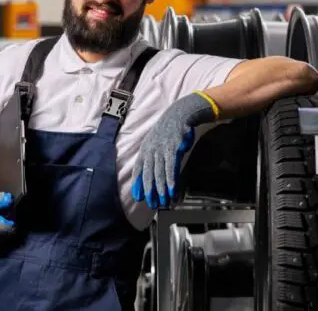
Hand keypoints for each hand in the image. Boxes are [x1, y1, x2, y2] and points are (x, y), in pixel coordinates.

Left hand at [131, 92, 217, 207]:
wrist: (179, 114)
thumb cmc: (168, 131)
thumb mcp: (156, 143)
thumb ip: (153, 158)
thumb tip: (151, 174)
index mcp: (145, 149)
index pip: (139, 169)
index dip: (138, 183)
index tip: (137, 196)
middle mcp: (151, 149)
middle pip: (148, 173)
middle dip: (149, 190)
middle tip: (151, 203)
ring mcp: (161, 148)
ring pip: (159, 172)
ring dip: (161, 188)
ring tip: (163, 200)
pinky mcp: (173, 147)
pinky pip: (171, 166)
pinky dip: (171, 178)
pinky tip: (171, 188)